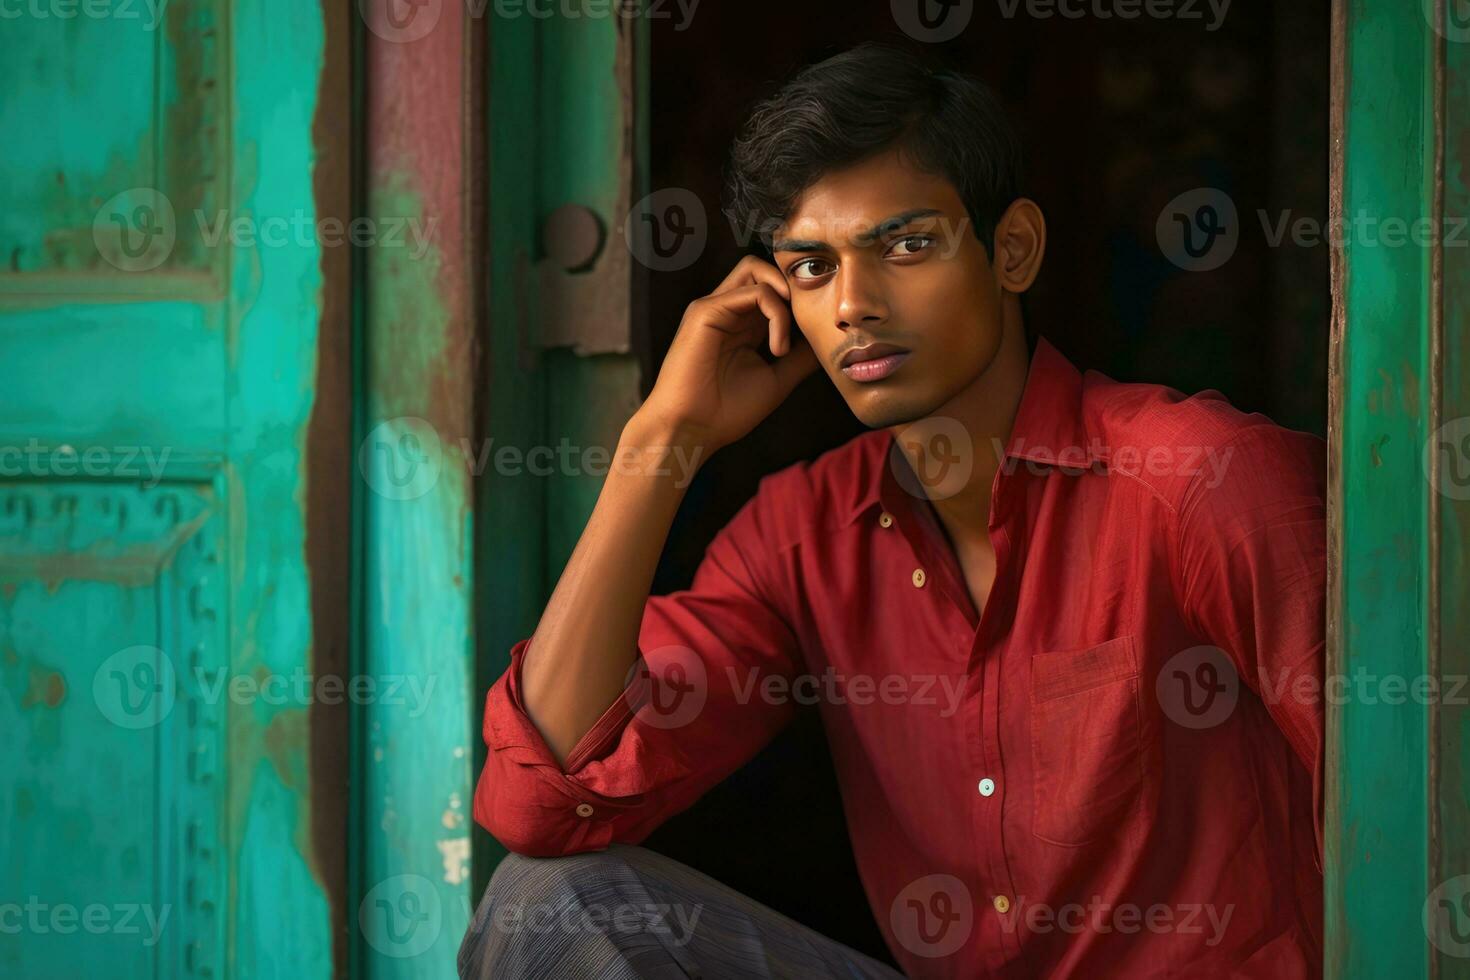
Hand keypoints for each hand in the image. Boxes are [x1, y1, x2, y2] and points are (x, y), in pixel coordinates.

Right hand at [635, 256, 818, 452]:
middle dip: (792, 289)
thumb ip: (799, 358)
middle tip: (805, 324)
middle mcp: (726, 310)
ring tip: (788, 339)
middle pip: (763, 270)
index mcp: (741, 324)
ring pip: (758, 270)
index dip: (798, 302)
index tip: (815, 332)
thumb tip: (826, 342)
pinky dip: (777, 315)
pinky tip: (778, 347)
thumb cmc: (726, 413)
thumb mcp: (776, 380)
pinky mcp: (706, 310)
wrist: (690, 430)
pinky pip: (754, 292)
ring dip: (785, 298)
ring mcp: (714, 307)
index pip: (772, 288)